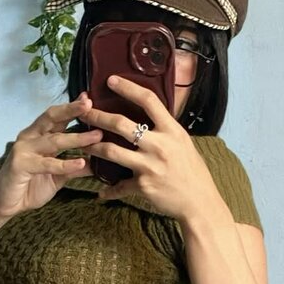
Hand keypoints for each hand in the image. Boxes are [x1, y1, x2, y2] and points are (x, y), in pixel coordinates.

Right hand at [0, 93, 102, 219]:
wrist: (5, 205)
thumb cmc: (29, 187)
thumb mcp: (57, 177)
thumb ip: (73, 167)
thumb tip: (96, 162)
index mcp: (38, 136)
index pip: (57, 117)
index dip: (72, 108)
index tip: (89, 99)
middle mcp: (30, 138)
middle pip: (52, 118)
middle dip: (72, 110)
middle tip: (90, 105)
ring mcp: (24, 149)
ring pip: (54, 140)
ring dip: (77, 138)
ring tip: (96, 136)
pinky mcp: (20, 165)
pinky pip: (47, 163)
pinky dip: (65, 164)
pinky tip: (80, 163)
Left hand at [77, 76, 224, 221]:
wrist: (200, 203)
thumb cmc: (193, 172)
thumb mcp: (183, 143)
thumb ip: (165, 130)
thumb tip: (151, 116)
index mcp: (172, 130)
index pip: (148, 101)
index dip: (128, 88)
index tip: (111, 80)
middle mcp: (159, 145)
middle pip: (121, 124)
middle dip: (98, 116)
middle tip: (84, 112)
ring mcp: (149, 166)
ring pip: (111, 151)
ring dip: (93, 147)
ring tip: (83, 144)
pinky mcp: (143, 185)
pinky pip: (119, 186)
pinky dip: (109, 190)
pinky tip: (101, 193)